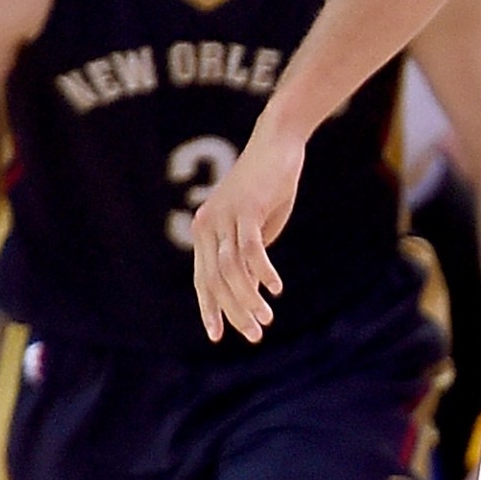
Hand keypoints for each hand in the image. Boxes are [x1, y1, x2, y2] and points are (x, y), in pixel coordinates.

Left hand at [192, 131, 304, 340]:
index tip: (219, 336)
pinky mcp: (245, 209)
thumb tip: (249, 289)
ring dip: (248, 299)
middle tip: (254, 334)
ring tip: (266, 319)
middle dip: (233, 312)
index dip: (210, 309)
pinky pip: (250, 249)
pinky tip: (275, 289)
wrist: (277, 143)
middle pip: (215, 280)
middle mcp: (207, 226)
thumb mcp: (258, 226)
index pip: (202, 280)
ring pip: (231, 270)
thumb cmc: (270, 184)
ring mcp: (224, 216)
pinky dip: (263, 272)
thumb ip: (249, 255)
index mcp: (206, 231)